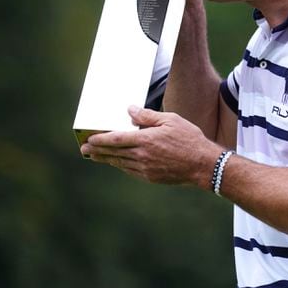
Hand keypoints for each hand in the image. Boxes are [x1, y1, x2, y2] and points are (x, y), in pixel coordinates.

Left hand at [81, 106, 221, 187]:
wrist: (203, 165)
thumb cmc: (189, 139)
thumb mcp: (170, 120)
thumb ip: (147, 116)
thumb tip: (130, 110)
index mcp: (145, 140)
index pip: (116, 139)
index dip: (100, 139)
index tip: (89, 138)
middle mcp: (142, 156)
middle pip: (113, 153)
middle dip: (97, 150)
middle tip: (84, 149)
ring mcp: (145, 169)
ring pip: (120, 163)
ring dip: (106, 159)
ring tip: (95, 156)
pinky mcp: (151, 177)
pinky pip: (130, 170)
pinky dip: (121, 165)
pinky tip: (117, 162)